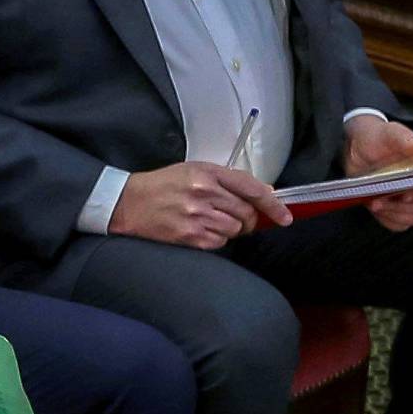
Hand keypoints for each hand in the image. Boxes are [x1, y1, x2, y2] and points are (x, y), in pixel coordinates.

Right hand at [109, 162, 292, 247]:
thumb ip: (227, 180)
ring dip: (231, 230)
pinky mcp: (189, 236)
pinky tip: (202, 231)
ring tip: (213, 222)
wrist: (127, 203)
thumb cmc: (163, 185)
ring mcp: (196, 217)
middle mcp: (204, 194)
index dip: (273, 205)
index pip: (252, 189)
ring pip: (235, 230)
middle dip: (248, 220)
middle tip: (237, 219)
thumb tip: (263, 194)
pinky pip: (219, 243)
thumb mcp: (194, 170)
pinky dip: (217, 240)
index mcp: (207, 173)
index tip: (285, 217)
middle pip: (247, 214)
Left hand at [344, 115, 412, 231]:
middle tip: (378, 200)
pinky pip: (399, 224)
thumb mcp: (390, 133)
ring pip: (412, 218)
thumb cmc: (380, 138)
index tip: (404, 196)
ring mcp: (412, 200)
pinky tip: (377, 209)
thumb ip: (403, 139)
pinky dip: (388, 219)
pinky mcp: (397, 209)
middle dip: (400, 206)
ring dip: (392, 214)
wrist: (360, 147)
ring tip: (374, 203)